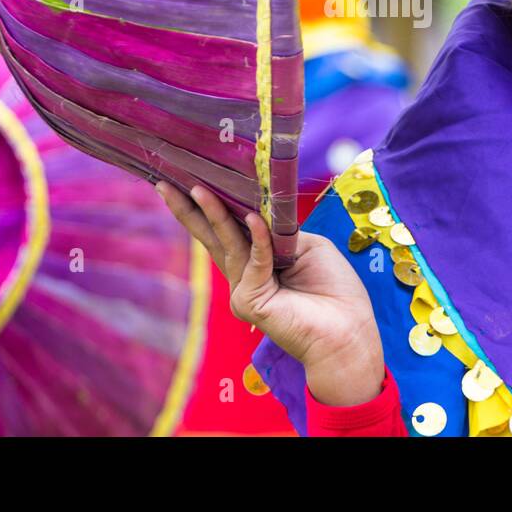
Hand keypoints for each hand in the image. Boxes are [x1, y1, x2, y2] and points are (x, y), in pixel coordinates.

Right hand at [156, 180, 384, 405]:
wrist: (348, 332)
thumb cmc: (334, 290)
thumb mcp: (307, 246)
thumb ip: (279, 231)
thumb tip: (256, 217)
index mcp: (257, 261)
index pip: (228, 230)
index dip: (212, 206)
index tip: (192, 179)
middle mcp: (244, 275)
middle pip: (212, 236)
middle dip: (188, 210)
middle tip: (164, 184)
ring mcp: (243, 289)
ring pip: (227, 242)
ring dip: (212, 212)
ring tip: (196, 188)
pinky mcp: (249, 301)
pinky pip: (254, 259)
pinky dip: (258, 237)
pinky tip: (252, 218)